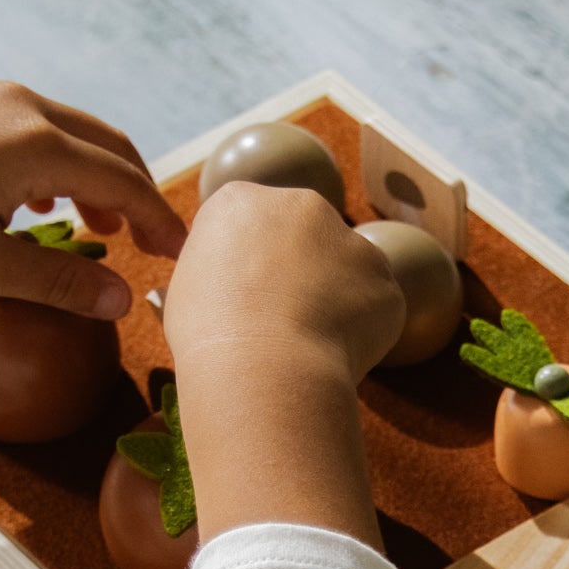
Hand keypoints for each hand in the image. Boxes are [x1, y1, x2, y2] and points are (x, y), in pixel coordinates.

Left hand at [0, 77, 185, 327]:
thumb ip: (61, 282)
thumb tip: (122, 300)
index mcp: (35, 144)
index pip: (124, 182)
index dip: (159, 221)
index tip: (177, 254)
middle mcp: (21, 105)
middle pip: (107, 147)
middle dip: (135, 195)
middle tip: (148, 243)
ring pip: (70, 132)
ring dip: (94, 179)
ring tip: (93, 228)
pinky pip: (31, 124)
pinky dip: (55, 162)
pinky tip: (34, 201)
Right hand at [160, 183, 404, 552]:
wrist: (261, 368)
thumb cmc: (208, 339)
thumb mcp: (185, 292)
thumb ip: (214, 273)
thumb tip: (221, 286)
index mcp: (240, 201)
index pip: (256, 229)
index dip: (256, 272)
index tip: (251, 307)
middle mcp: (298, 203)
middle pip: (308, 239)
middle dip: (304, 278)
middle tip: (285, 330)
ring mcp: (347, 237)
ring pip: (347, 273)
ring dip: (337, 305)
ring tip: (308, 348)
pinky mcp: (383, 277)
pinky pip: (377, 308)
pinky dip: (365, 334)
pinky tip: (334, 355)